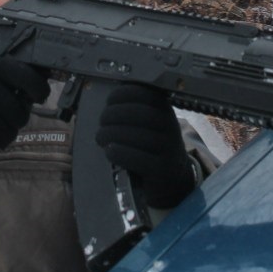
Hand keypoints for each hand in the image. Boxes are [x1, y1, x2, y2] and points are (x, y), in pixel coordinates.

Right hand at [0, 57, 49, 152]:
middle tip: (10, 122)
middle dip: (17, 122)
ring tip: (0, 135)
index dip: (39, 91)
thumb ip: (7, 79)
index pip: (28, 77)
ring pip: (5, 130)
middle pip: (17, 112)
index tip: (38, 98)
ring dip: (5, 138)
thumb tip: (34, 98)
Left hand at [95, 84, 196, 208]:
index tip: (109, 101)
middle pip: (142, 114)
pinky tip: (109, 151)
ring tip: (100, 137)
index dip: (124, 94)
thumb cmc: (150, 146)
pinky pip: (140, 160)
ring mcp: (169, 149)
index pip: (146, 95)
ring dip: (113, 134)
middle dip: (115, 114)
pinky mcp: (162, 170)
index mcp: (165, 111)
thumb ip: (132, 112)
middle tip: (101, 121)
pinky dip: (120, 153)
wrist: (172, 177)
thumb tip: (108, 103)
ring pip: (140, 136)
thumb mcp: (147, 125)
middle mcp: (171, 127)